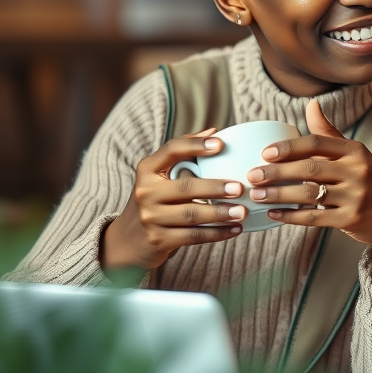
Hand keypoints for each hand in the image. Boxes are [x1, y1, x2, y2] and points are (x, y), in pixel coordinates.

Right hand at [102, 129, 245, 271]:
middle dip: (215, 188)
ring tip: (242, 212)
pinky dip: (217, 234)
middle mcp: (146, 192)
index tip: (220, 143)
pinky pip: (194, 236)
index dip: (195, 145)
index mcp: (148, 170)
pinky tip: (235, 230)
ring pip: (192, 215)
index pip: (172, 150)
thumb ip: (183, 154)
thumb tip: (214, 132)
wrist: (129, 240)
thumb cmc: (155, 200)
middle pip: (186, 187)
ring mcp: (151, 218)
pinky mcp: (159, 240)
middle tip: (240, 188)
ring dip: (220, 214)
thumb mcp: (160, 176)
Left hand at [246, 101, 371, 290]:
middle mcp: (357, 172)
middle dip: (276, 172)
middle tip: (251, 176)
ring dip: (278, 195)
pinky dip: (291, 217)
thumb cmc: (370, 182)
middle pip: (309, 169)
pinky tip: (274, 215)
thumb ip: (330, 134)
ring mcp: (356, 197)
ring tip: (256, 195)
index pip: (317, 143)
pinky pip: (314, 218)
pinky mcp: (352, 220)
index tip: (265, 153)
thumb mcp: (356, 155)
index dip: (289, 148)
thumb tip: (312, 104)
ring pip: (308, 194)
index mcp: (356, 151)